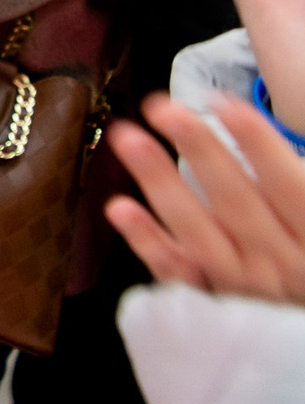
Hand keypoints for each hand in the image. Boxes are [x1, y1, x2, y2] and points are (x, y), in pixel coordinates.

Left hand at [105, 92, 304, 305]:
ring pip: (199, 234)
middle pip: (236, 204)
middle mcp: (280, 264)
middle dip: (198, 152)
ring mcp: (242, 286)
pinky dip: (148, 242)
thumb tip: (256, 131)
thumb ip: (294, 186)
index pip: (290, 188)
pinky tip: (117, 207)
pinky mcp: (212, 300)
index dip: (259, 145)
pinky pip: (177, 274)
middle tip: (162, 107)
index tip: (223, 102)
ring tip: (127, 137)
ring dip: (160, 183)